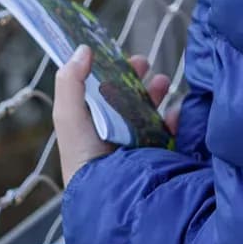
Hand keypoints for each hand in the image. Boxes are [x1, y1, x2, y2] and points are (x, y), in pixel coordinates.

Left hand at [51, 48, 174, 183]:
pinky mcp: (157, 154)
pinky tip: (173, 113)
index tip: (121, 56)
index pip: (101, 91)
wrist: (112, 193)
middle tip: (144, 63)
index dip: (111, 71)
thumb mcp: (68, 116)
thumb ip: (70, 82)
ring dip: (156, 91)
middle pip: (126, 97)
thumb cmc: (85, 156)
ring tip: (163, 82)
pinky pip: (170, 130)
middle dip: (136, 77)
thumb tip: (83, 49)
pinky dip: (174, 118)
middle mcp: (112, 133)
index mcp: (91, 124)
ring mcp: (136, 144)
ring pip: (149, 110)